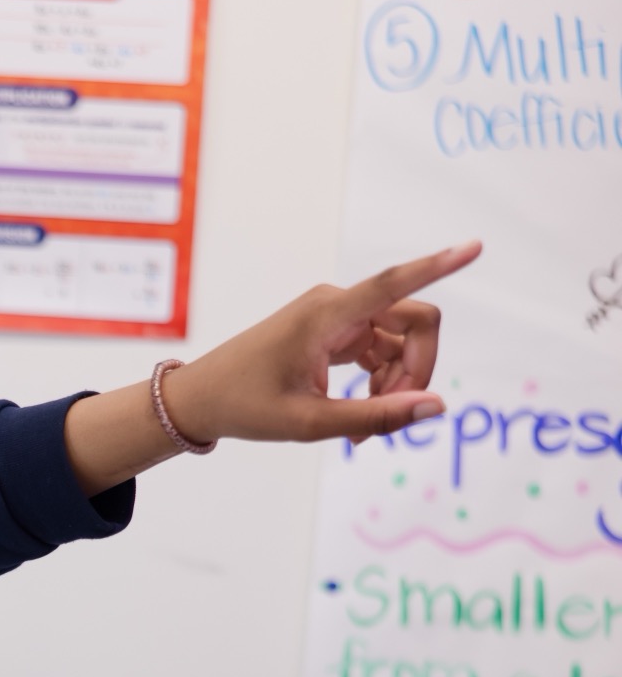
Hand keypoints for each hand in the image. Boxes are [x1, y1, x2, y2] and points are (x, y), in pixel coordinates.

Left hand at [61, 241, 482, 494]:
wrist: (200, 399)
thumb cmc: (245, 406)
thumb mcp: (309, 423)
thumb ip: (375, 416)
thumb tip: (436, 407)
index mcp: (325, 315)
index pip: (392, 283)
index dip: (437, 264)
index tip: (475, 246)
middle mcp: (335, 305)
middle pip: (415, 322)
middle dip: (417, 370)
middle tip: (390, 420)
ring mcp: (336, 317)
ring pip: (401, 341)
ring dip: (396, 384)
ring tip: (363, 429)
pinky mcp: (335, 331)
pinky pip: (382, 350)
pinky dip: (380, 382)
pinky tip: (360, 413)